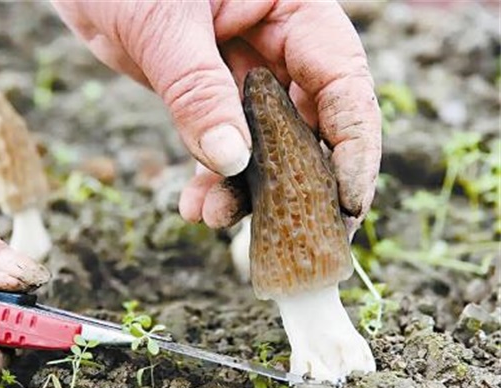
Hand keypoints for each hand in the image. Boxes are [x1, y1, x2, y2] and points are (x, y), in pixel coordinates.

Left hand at [52, 0, 380, 232]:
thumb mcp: (163, 25)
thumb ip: (197, 90)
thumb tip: (231, 161)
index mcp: (293, 8)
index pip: (343, 81)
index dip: (353, 145)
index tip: (348, 202)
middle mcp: (278, 42)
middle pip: (312, 122)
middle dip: (300, 182)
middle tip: (294, 235)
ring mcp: (242, 71)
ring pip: (266, 142)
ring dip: (247, 188)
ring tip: (215, 218)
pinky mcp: (207, 93)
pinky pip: (221, 142)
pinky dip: (211, 178)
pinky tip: (194, 206)